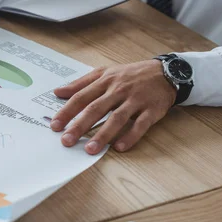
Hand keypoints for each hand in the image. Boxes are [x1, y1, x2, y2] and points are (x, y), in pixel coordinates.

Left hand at [50, 60, 176, 154]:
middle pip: (96, 109)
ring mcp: (136, 100)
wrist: (166, 72)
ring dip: (103, 134)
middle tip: (67, 141)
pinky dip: (130, 136)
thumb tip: (58, 91)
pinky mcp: (152, 110)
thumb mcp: (105, 73)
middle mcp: (118, 90)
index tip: (55, 126)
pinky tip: (119, 147)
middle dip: (80, 126)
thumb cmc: (131, 75)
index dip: (67, 112)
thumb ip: (80, 83)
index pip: (81, 97)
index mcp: (105, 81)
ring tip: (90, 149)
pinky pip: (140, 125)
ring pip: (117, 118)